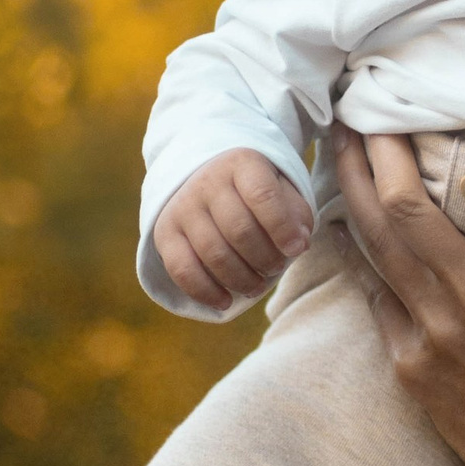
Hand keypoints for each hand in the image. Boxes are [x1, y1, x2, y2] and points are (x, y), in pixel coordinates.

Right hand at [152, 147, 313, 310]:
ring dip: (241, 278)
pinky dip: (205, 292)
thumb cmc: (255, 191)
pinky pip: (182, 269)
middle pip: (239, 230)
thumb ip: (296, 212)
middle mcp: (207, 182)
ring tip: (257, 286)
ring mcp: (183, 207)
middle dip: (265, 258)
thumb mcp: (281, 187)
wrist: (206, 177)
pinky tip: (225, 301)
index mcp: (242, 164)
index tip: (297, 249)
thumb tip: (300, 243)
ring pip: (213, 253)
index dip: (282, 227)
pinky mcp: (165, 232)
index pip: (262, 195)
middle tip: (277, 268)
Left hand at [330, 126, 464, 465]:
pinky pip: (374, 293)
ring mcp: (435, 330)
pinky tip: (347, 216)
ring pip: (376, 239)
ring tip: (340, 136)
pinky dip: (360, 252)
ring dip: (354, 183)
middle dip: (386, 143)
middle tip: (374, 100)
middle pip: (408, 201)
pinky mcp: (408, 361)